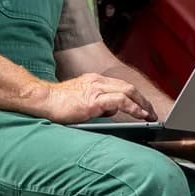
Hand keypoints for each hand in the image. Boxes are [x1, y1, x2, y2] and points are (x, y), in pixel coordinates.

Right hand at [31, 72, 156, 123]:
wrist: (42, 100)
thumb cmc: (57, 103)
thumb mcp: (80, 100)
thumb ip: (96, 103)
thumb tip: (109, 112)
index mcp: (94, 80)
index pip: (121, 85)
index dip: (135, 95)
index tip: (143, 106)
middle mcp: (97, 82)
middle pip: (128, 87)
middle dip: (143, 100)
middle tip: (152, 112)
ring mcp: (95, 90)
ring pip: (127, 92)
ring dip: (142, 104)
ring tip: (150, 115)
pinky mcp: (93, 101)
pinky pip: (120, 101)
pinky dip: (133, 108)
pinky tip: (140, 115)